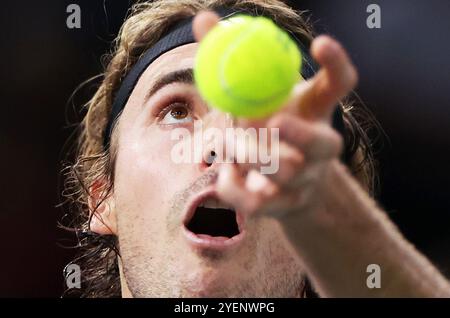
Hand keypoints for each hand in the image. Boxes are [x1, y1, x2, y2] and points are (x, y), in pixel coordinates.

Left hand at [193, 11, 357, 221]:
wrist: (281, 188)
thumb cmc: (264, 131)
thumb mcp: (251, 95)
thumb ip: (230, 62)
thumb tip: (203, 19)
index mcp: (316, 112)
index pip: (340, 84)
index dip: (337, 64)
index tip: (321, 41)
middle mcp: (320, 148)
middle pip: (323, 144)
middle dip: (299, 134)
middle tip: (273, 121)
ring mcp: (306, 181)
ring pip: (283, 172)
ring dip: (247, 155)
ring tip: (224, 142)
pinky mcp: (284, 209)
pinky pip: (256, 202)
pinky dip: (232, 186)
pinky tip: (225, 174)